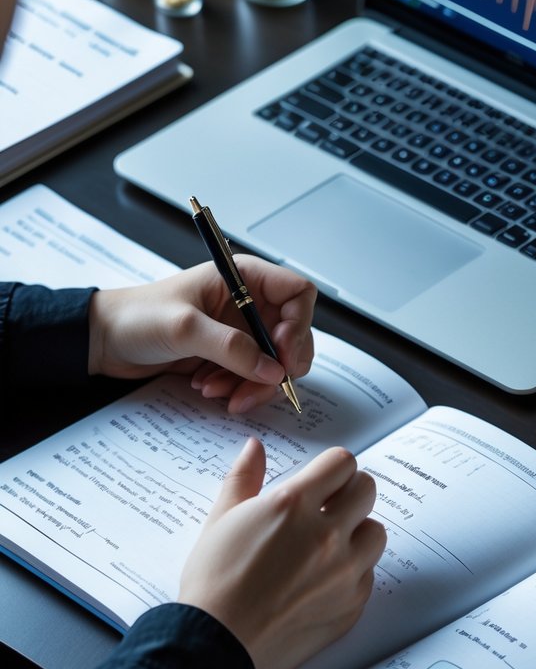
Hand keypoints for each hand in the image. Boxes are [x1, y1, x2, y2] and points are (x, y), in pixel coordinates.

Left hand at [88, 257, 315, 412]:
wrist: (103, 340)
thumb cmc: (137, 316)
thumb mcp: (185, 328)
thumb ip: (232, 348)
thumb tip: (273, 370)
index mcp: (243, 278)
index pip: (298, 294)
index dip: (299, 324)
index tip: (282, 354)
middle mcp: (248, 303)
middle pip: (293, 335)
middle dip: (277, 366)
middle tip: (258, 386)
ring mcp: (239, 331)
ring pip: (274, 362)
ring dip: (252, 383)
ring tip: (215, 390)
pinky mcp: (227, 355)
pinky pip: (252, 377)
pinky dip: (237, 388)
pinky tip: (207, 387)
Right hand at [178, 441, 386, 668]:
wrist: (216, 647)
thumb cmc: (213, 582)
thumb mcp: (221, 520)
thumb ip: (243, 477)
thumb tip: (255, 447)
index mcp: (294, 505)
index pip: (342, 463)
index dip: (330, 468)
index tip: (319, 480)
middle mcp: (326, 535)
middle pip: (366, 490)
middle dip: (347, 492)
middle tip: (325, 508)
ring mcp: (343, 573)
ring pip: (375, 532)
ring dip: (356, 531)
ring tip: (326, 544)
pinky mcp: (351, 606)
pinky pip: (368, 574)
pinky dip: (352, 572)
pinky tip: (322, 580)